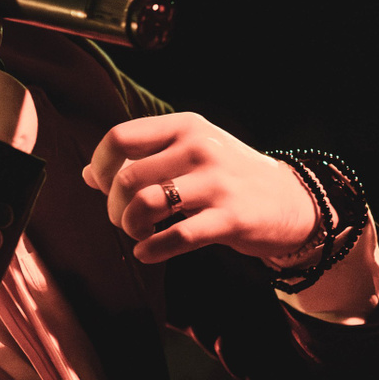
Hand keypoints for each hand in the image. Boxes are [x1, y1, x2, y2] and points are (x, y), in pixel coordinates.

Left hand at [82, 112, 318, 263]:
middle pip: (126, 178)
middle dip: (114, 207)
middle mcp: (200, 148)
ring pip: (146, 204)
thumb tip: (87, 174)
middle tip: (125, 219)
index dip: (101, 167)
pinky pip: (176, 237)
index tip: (107, 188)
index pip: (119, 138)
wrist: (291, 200)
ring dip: (130, 226)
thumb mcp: (189, 152)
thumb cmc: (228, 176)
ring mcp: (216, 183)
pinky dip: (152, 250)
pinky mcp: (230, 218)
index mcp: (185, 126)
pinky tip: (147, 253)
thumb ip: (141, 158)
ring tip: (139, 233)